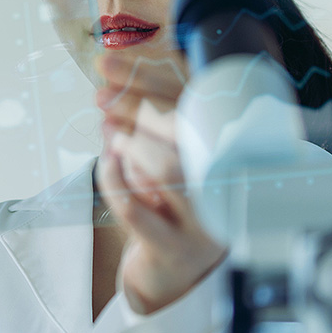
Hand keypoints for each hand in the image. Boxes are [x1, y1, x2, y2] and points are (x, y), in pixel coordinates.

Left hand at [95, 53, 225, 314]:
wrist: (176, 269)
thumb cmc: (170, 198)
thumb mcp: (166, 151)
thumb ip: (149, 117)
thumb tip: (111, 78)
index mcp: (231, 148)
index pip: (193, 101)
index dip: (147, 77)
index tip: (107, 63)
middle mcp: (228, 183)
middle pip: (184, 131)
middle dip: (135, 105)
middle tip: (100, 94)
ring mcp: (205, 219)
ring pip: (168, 169)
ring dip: (130, 143)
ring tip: (109, 131)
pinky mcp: (177, 249)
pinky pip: (138, 210)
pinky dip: (115, 180)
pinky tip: (107, 162)